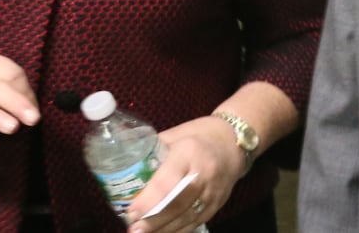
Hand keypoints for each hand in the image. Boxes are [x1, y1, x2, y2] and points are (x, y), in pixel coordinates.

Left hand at [126, 117, 246, 232]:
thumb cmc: (198, 135)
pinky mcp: (218, 203)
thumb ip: (152, 152)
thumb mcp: (174, 136)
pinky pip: (196, 222)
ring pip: (187, 217)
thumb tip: (124, 169)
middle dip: (154, 220)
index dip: (148, 201)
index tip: (131, 211)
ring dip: (163, 229)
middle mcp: (204, 173)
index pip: (168, 182)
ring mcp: (213, 191)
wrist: (234, 142)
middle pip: (178, 204)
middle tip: (134, 229)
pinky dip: (177, 231)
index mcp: (189, 152)